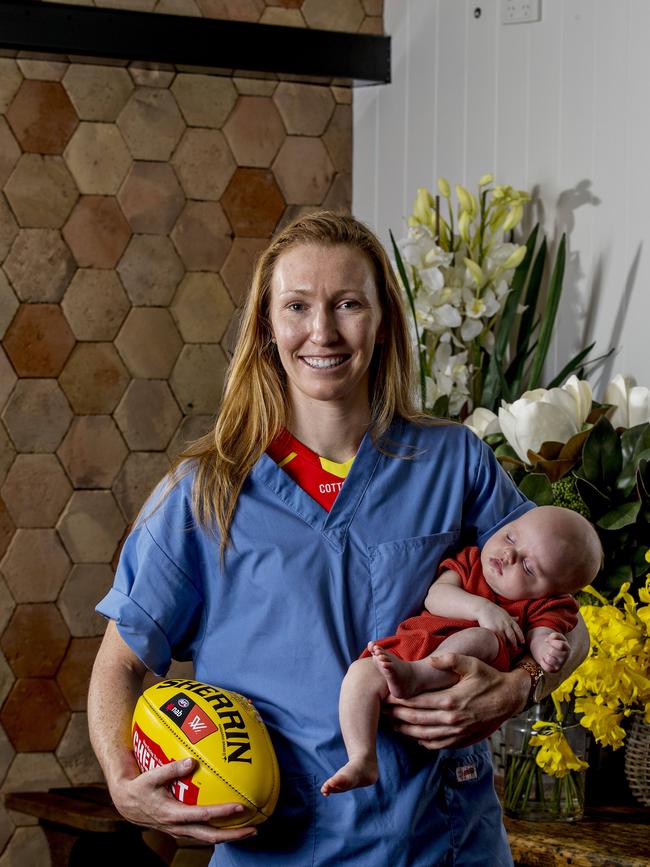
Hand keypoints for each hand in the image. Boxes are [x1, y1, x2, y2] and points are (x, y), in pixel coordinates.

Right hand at [110, 758, 257, 843]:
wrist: (127, 803)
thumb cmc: (140, 787)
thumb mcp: (150, 777)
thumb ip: (170, 769)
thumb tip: (192, 762)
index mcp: (173, 814)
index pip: (203, 816)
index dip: (222, 812)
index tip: (240, 807)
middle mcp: (180, 826)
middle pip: (211, 835)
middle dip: (233, 835)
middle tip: (254, 830)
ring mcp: (181, 829)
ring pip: (208, 837)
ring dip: (229, 835)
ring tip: (249, 830)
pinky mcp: (182, 827)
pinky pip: (203, 832)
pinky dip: (218, 829)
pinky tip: (230, 823)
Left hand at [383, 652, 529, 748]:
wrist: (509, 698)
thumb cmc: (488, 678)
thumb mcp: (471, 663)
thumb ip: (450, 660)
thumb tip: (431, 659)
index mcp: (450, 700)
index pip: (417, 703)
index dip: (399, 701)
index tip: (386, 697)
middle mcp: (452, 719)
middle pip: (416, 720)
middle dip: (396, 716)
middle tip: (382, 712)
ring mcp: (456, 732)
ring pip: (423, 735)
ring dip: (405, 731)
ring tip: (390, 725)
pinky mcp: (461, 739)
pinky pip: (436, 744)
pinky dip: (422, 741)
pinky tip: (413, 736)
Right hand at [476, 602, 523, 647]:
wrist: (483, 608)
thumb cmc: (494, 610)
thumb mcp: (504, 613)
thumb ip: (511, 618)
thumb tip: (518, 618)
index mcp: (510, 620)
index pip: (518, 630)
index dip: (521, 637)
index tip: (522, 642)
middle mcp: (506, 624)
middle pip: (512, 637)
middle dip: (514, 644)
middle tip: (515, 649)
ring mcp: (499, 627)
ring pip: (505, 639)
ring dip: (506, 645)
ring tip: (507, 649)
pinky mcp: (492, 630)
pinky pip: (497, 639)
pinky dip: (499, 643)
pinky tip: (499, 645)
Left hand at [532, 631, 570, 672]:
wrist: (550, 651)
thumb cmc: (554, 643)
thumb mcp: (555, 637)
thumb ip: (554, 636)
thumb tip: (549, 639)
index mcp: (567, 648)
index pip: (560, 645)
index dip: (553, 642)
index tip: (550, 642)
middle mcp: (565, 657)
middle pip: (552, 651)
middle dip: (548, 648)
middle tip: (549, 648)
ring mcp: (560, 664)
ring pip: (549, 659)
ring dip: (545, 655)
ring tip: (547, 654)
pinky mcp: (555, 670)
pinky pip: (547, 668)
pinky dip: (543, 662)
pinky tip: (544, 659)